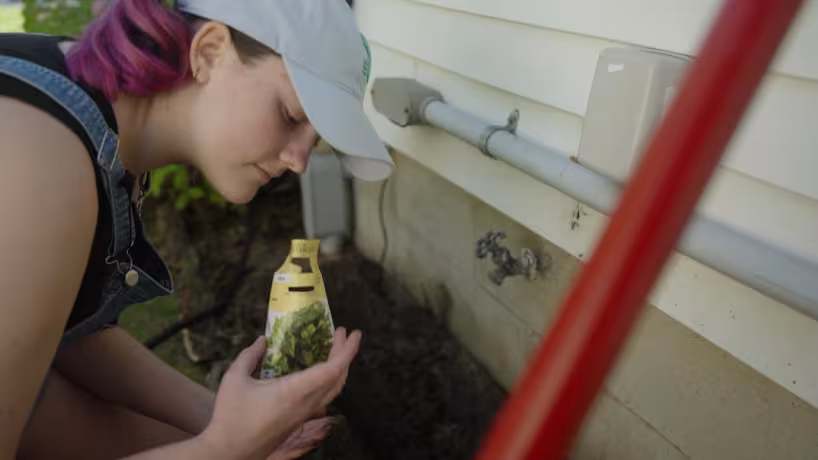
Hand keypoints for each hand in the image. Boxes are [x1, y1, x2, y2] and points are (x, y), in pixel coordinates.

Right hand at [200, 328, 360, 459]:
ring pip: (333, 391)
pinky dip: (330, 381)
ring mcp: (303, 415)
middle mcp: (305, 404)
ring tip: (336, 350)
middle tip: (344, 334)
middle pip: (338, 378)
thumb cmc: (231, 416)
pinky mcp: (298, 422)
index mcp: (294, 392)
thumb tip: (262, 341)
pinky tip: (320, 372)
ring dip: (339, 368)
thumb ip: (250, 356)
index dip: (346, 351)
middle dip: (346, 354)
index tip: (353, 334)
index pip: (331, 370)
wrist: (229, 452)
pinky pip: (323, 399)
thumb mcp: (235, 379)